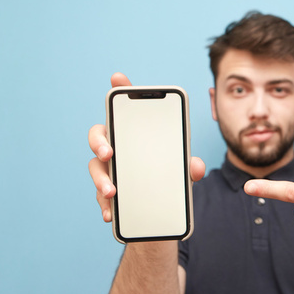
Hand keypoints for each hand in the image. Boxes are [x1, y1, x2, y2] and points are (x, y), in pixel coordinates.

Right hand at [88, 72, 205, 221]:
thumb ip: (190, 167)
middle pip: (99, 135)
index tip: (118, 79)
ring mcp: (108, 168)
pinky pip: (101, 196)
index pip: (125, 108)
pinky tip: (110, 215)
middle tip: (109, 152)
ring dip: (101, 179)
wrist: (160, 210)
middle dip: (100, 141)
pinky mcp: (107, 191)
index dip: (120, 90)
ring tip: (112, 192)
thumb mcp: (182, 172)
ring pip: (95, 167)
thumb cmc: (168, 179)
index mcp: (134, 134)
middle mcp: (116, 146)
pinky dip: (105, 205)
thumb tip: (197, 167)